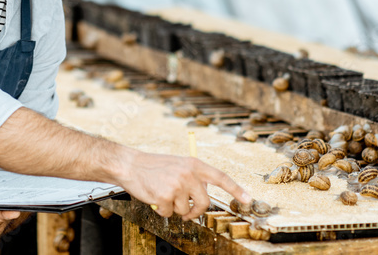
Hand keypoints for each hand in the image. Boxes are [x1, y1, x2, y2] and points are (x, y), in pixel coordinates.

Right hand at [118, 151, 251, 220]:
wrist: (130, 165)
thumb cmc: (153, 167)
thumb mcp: (178, 165)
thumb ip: (193, 178)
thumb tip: (204, 198)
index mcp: (194, 164)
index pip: (220, 178)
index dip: (235, 189)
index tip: (247, 199)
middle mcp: (189, 174)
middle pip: (204, 203)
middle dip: (195, 210)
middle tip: (185, 210)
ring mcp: (178, 185)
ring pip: (185, 210)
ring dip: (174, 208)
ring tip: (162, 193)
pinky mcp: (165, 196)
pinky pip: (168, 213)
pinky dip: (160, 210)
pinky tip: (154, 196)